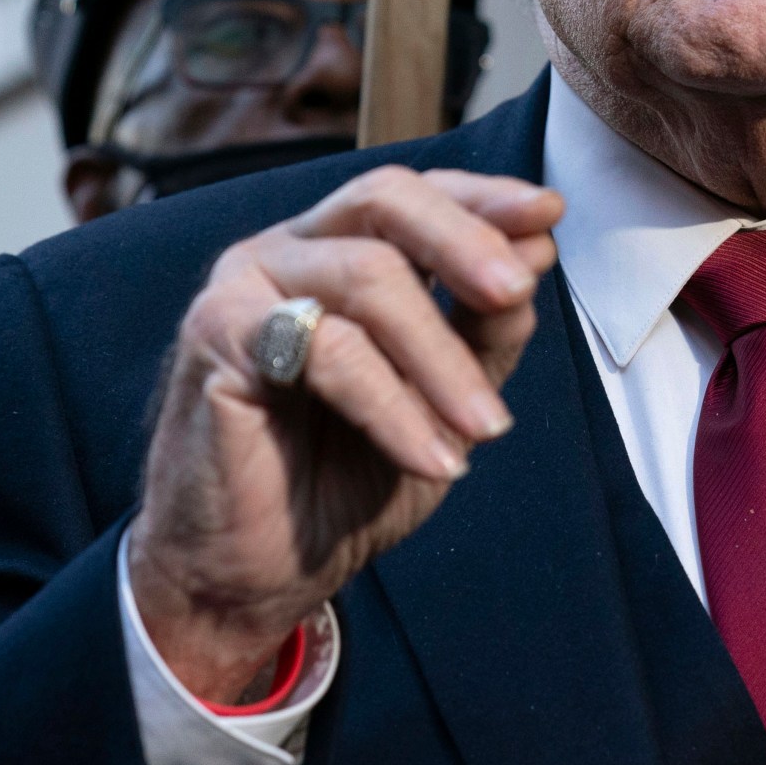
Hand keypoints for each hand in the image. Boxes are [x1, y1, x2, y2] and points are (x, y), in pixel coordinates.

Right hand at [127, 166, 562, 702]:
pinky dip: (394, 406)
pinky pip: (329, 351)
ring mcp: (244, 286)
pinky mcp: (216, 335)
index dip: (482, 198)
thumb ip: (482, 328)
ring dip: (443, 358)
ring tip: (487, 429)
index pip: (412, 194)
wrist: (254, 570)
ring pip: (368, 277)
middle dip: (465, 242)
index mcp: (335, 250)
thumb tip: (538, 248)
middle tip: (518, 294)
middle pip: (384, 199)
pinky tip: (433, 459)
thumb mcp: (441, 399)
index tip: (549, 215)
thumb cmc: (341, 478)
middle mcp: (287, 251)